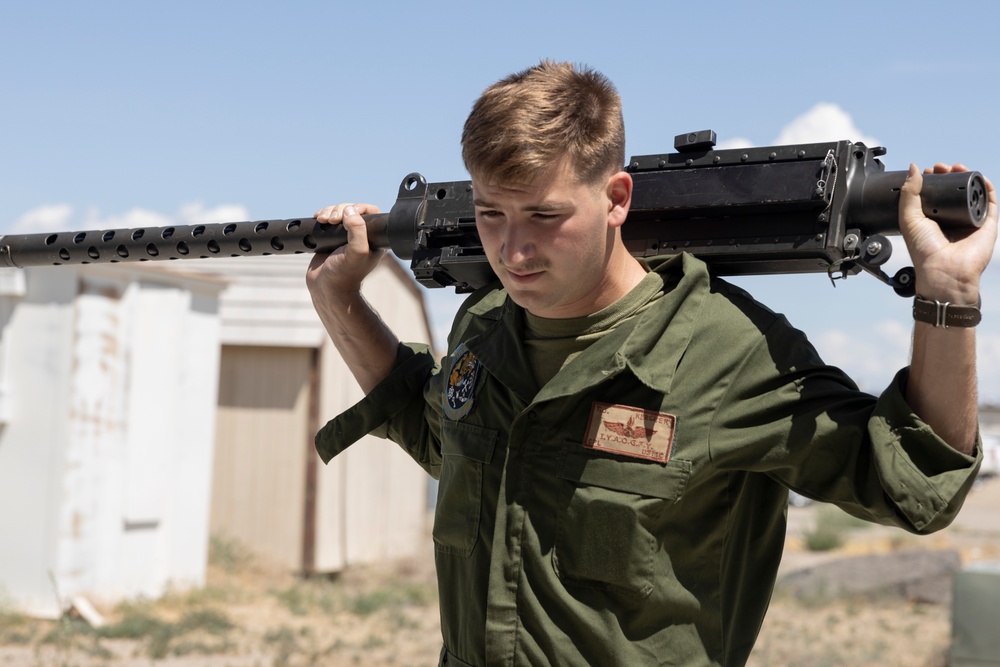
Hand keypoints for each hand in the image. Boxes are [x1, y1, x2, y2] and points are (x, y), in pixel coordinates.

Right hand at [306, 203, 383, 301]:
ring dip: (329, 211)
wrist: (326, 289)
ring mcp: (345, 237)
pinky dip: (323, 216)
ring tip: (322, 220)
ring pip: (339, 213)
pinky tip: (318, 219)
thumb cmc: (345, 275)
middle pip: (352, 210)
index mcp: (373, 239)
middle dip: (339, 210)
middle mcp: (361, 236)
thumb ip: (357, 230)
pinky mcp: (331, 238)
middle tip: (331, 220)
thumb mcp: (357, 252)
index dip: (358, 208)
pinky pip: (328, 220)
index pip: (371, 214)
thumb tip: (350, 210)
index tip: (346, 213)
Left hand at [899, 163, 997, 303]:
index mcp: (932, 219)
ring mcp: (969, 220)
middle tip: (942, 168)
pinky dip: (987, 188)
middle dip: (949, 175)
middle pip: (953, 191)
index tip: (928, 170)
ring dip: (967, 177)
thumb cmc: (924, 250)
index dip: (932, 180)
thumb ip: (909, 194)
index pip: (935, 194)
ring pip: (971, 193)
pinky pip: (990, 202)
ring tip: (958, 168)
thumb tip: (913, 168)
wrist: (944, 270)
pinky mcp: (986, 224)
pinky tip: (981, 179)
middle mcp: (951, 219)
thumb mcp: (909, 218)